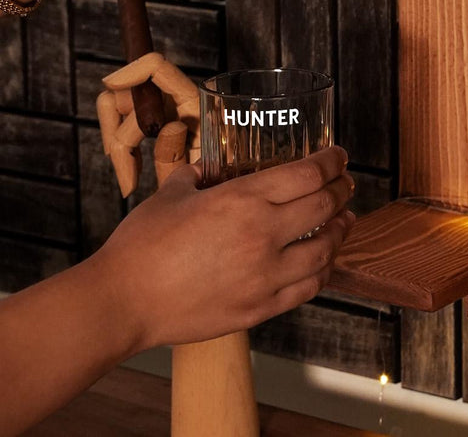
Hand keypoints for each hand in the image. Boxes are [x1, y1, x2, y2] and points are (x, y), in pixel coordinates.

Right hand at [91, 147, 355, 351]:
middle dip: (342, 190)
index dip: (332, 162)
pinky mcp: (259, 309)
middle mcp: (262, 235)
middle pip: (325, 206)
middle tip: (345, 184)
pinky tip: (323, 262)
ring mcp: (264, 276)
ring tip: (345, 220)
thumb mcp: (172, 192)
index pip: (309, 173)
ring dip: (340, 231)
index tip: (339, 156)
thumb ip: (198, 173)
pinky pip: (307, 288)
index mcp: (243, 199)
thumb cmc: (141, 245)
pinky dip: (323, 271)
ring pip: (325, 250)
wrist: (122, 302)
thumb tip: (208, 164)